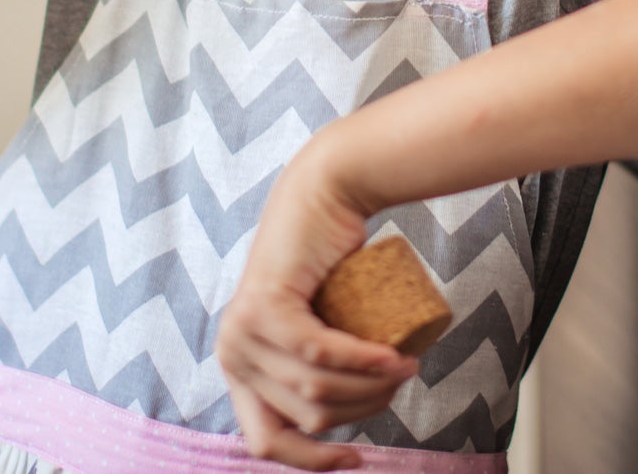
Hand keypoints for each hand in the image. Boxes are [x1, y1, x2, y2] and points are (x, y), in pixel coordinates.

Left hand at [215, 148, 418, 469]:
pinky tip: (394, 359)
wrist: (324, 191)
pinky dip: (361, 363)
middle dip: (364, 410)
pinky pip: (317, 355)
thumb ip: (316, 366)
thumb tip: (344, 420)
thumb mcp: (319, 326)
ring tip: (407, 366)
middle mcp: (230, 355)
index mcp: (239, 369)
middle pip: (307, 416)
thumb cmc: (332, 261)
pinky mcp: (264, 307)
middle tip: (401, 378)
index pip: (267, 441)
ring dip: (371, 388)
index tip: (358, 458)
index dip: (315, 460)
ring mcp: (241, 331)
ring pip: (315, 391)